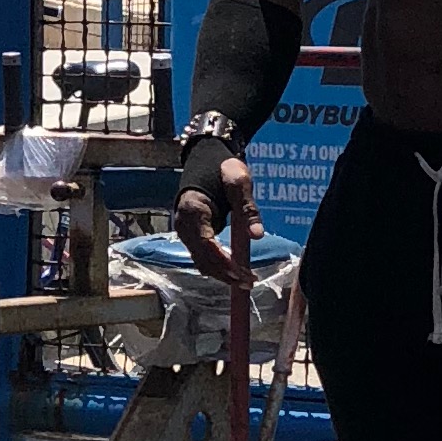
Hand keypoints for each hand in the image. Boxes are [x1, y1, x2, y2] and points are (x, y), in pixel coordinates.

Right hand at [175, 157, 250, 282]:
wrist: (208, 158)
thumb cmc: (223, 168)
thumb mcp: (239, 182)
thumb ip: (248, 209)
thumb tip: (257, 235)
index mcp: (193, 210)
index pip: (206, 245)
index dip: (224, 263)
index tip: (243, 273)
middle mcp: (184, 224)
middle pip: (202, 259)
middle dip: (225, 274)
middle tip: (250, 282)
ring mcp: (186, 231)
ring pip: (201, 261)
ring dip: (222, 274)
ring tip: (246, 280)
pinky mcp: (193, 235)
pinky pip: (203, 256)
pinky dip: (218, 266)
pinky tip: (235, 271)